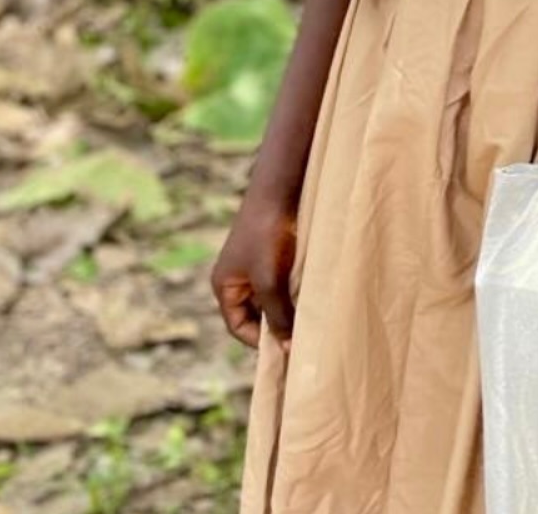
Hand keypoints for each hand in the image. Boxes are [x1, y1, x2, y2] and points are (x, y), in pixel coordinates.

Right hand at [212, 192, 298, 349]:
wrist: (280, 188)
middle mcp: (238, 277)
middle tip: (301, 335)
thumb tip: (287, 349)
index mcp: (224, 285)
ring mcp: (256, 264)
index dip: (258, 340)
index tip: (284, 348)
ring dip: (289, 305)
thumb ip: (277, 314)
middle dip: (277, 323)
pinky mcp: (275, 252)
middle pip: (256, 313)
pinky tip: (313, 293)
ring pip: (273, 297)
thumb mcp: (270, 279)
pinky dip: (296, 289)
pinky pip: (284, 280)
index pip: (238, 326)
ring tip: (309, 315)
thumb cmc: (267, 234)